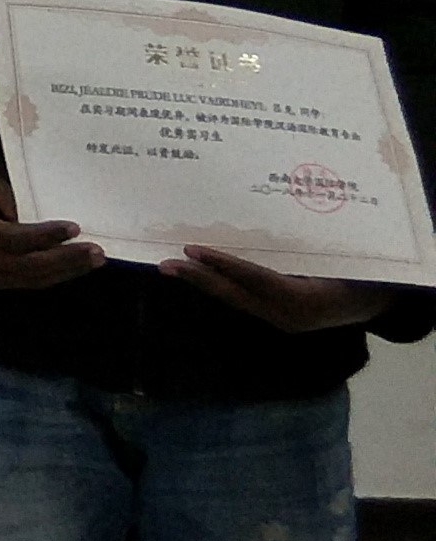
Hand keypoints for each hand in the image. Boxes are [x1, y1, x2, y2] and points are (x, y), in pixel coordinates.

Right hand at [0, 163, 103, 290]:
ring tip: (92, 261)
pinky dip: (50, 276)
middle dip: (65, 261)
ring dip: (64, 272)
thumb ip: (8, 198)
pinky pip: (24, 282)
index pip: (12, 239)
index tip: (75, 228)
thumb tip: (35, 221)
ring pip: (29, 280)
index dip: (45, 236)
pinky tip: (70, 267)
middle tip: (97, 252)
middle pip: (26, 266)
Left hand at [169, 248, 396, 333]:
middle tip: (165, 264)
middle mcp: (289, 316)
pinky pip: (245, 301)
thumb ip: (313, 250)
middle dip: (199, 280)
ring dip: (204, 284)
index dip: (225, 265)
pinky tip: (200, 276)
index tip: (193, 250)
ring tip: (173, 268)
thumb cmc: (361, 273)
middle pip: (237, 295)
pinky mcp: (277, 319)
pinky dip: (221, 287)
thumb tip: (281, 219)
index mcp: (306, 300)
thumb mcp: (344, 260)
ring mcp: (282, 321)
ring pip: (237, 300)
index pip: (257, 279)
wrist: (376, 303)